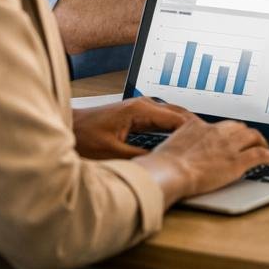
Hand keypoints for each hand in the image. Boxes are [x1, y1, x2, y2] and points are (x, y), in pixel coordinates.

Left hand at [72, 97, 194, 159]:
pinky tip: (175, 143)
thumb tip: (161, 164)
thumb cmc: (83, 136)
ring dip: (181, 130)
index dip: (191, 133)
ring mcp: (141, 108)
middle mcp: (143, 104)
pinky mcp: (137, 114)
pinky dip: (171, 130)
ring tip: (192, 146)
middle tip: (202, 148)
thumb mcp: (113, 153)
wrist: (67, 126)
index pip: (177, 119)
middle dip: (190, 130)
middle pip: (178, 114)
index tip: (200, 146)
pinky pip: (161, 120)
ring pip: (171, 116)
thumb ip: (140, 157)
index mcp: (140, 110)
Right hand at [153, 117, 268, 199]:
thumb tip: (173, 150)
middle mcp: (216, 132)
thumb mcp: (167, 146)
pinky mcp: (237, 161)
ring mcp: (229, 146)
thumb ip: (177, 144)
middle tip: (249, 141)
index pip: (218, 125)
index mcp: (198, 127)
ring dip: (260, 142)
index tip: (229, 136)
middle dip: (246, 134)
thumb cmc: (162, 165)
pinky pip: (260, 154)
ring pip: (252, 137)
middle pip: (238, 127)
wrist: (169, 172)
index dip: (227, 131)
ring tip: (264, 147)